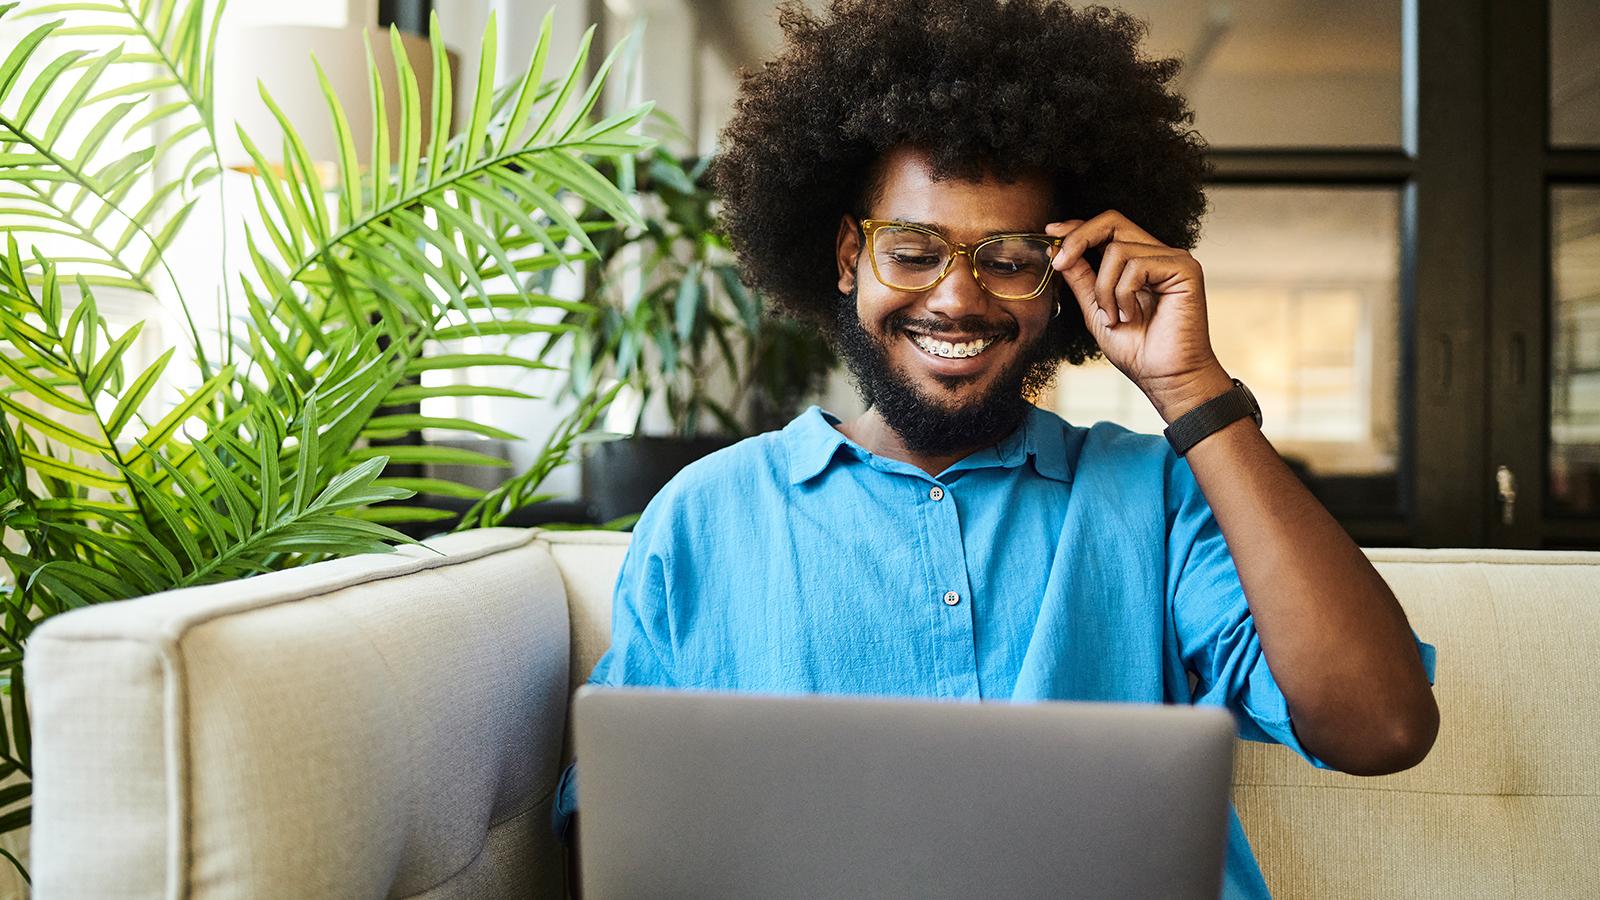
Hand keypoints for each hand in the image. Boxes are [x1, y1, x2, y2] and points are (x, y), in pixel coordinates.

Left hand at [1047, 210, 1230, 420]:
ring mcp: (1173, 259)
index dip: (1077, 227)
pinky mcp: (1184, 269)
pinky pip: (1136, 265)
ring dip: (1104, 289)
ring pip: (1117, 250)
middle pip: (1112, 221)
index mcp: (1139, 261)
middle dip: (1079, 239)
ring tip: (1114, 318)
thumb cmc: (1136, 350)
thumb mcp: (1095, 309)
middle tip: (1060, 264)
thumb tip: (1057, 250)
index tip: (1050, 231)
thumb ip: (1081, 278)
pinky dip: (1123, 294)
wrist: (1164, 377)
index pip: (1107, 228)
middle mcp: (1158, 254)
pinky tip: (1131, 316)